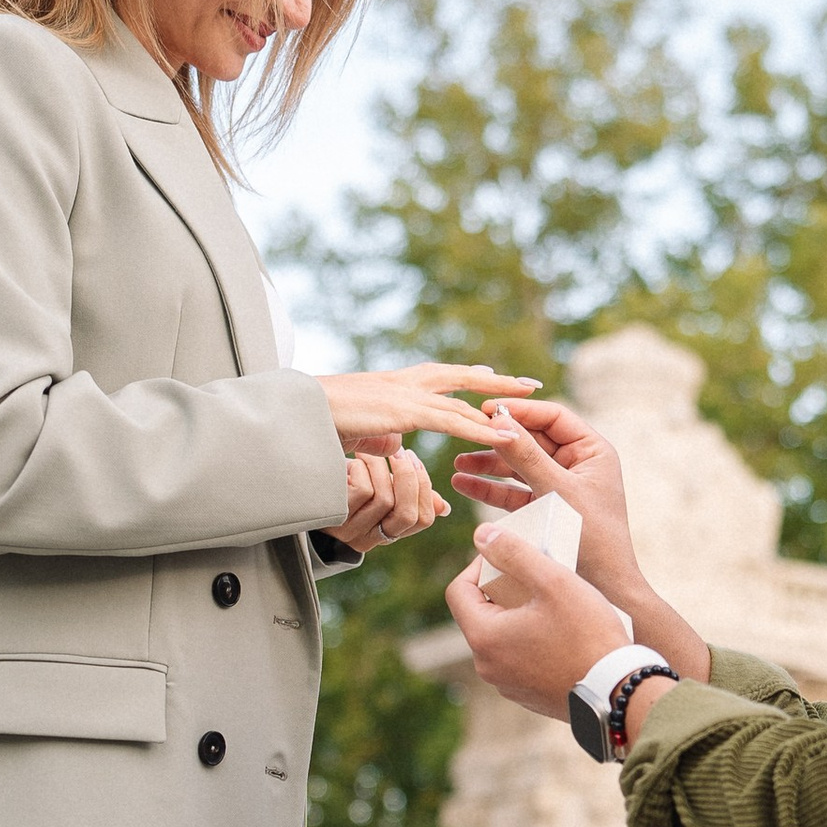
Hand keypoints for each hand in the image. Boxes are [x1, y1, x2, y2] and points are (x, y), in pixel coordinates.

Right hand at [320, 364, 542, 450]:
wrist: (296, 414)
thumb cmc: (321, 424)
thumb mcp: (364, 434)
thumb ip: (388, 439)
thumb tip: (400, 449)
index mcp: (397, 385)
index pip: (442, 377)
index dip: (470, 378)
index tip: (493, 376)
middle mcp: (406, 383)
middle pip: (462, 377)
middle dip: (496, 381)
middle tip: (528, 385)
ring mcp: (406, 394)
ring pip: (464, 399)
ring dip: (499, 403)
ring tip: (531, 407)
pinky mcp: (404, 411)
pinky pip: (452, 420)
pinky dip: (480, 428)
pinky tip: (504, 435)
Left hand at [323, 447, 448, 553]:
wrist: (297, 499)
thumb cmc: (343, 493)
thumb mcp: (378, 497)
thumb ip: (407, 500)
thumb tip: (442, 506)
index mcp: (387, 532)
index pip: (423, 519)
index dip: (425, 490)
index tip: (415, 462)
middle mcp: (371, 537)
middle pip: (407, 513)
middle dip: (409, 478)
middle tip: (402, 452)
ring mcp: (351, 531)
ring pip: (385, 498)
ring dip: (381, 468)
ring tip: (370, 453)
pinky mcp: (334, 518)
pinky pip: (362, 491)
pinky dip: (362, 469)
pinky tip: (353, 461)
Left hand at [446, 510, 638, 718]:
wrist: (618, 691)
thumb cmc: (588, 635)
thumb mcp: (553, 582)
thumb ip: (515, 553)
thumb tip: (482, 535)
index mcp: (484, 638)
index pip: (458, 591)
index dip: (478, 566)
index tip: (508, 557)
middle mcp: (487, 666)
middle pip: (480, 615)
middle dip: (502, 591)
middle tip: (536, 578)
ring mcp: (507, 685)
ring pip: (501, 638)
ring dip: (519, 616)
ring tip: (554, 605)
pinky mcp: (529, 696)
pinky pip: (520, 659)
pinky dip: (532, 641)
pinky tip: (563, 634)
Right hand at [449, 398, 709, 675]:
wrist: (605, 589)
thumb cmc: (593, 538)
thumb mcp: (557, 491)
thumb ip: (527, 456)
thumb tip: (498, 421)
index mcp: (592, 451)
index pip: (552, 417)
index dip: (519, 411)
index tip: (486, 409)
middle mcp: (578, 464)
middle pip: (531, 439)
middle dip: (497, 438)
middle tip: (464, 431)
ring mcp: (560, 487)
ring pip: (519, 466)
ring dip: (488, 464)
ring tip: (457, 463)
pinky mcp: (545, 509)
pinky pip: (515, 491)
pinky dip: (491, 488)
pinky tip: (463, 484)